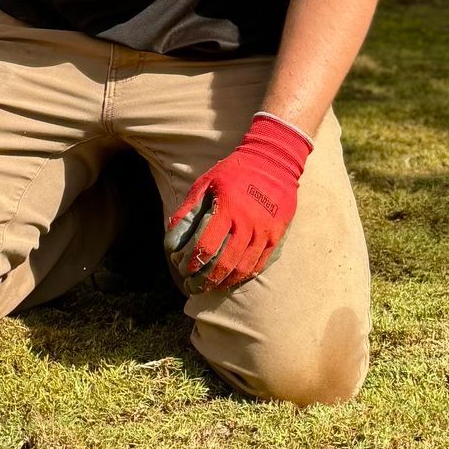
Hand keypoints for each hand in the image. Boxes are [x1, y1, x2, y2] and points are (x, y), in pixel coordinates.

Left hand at [165, 114, 311, 291]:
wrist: (274, 161)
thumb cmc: (235, 171)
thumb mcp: (207, 181)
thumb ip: (189, 207)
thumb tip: (172, 231)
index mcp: (227, 209)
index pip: (206, 245)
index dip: (193, 262)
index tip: (184, 269)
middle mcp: (248, 223)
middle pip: (225, 262)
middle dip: (207, 279)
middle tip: (195, 287)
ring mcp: (264, 231)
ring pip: (244, 267)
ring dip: (226, 281)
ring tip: (213, 287)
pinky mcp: (276, 235)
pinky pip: (260, 262)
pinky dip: (245, 274)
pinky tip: (234, 279)